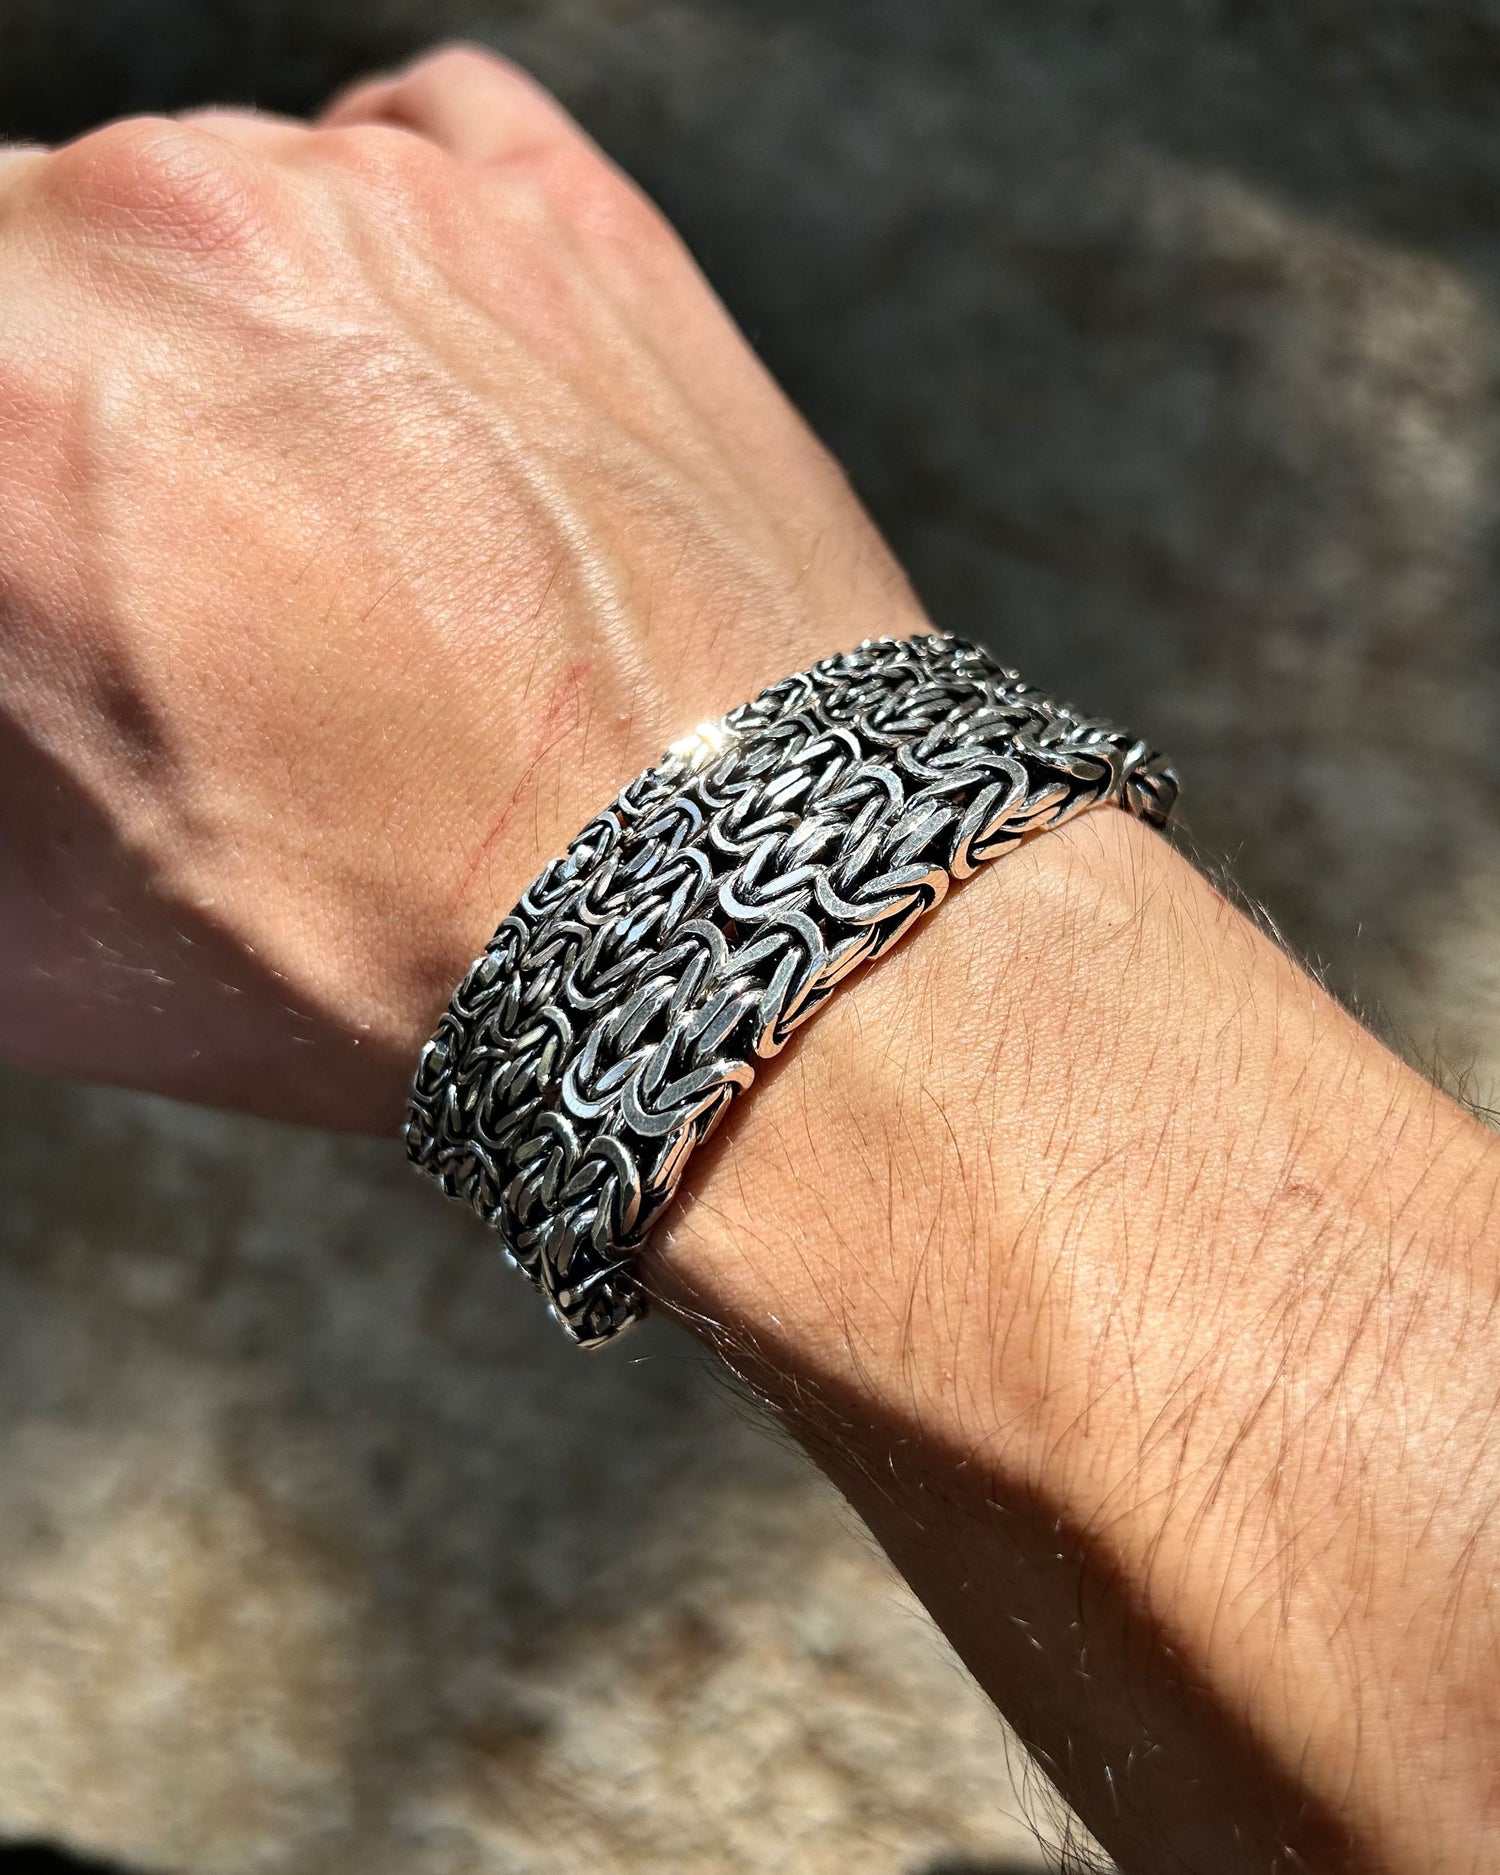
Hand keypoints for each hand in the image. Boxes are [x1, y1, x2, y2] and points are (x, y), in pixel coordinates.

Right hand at [0, 45, 921, 1128]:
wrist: (718, 928)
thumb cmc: (375, 950)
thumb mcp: (25, 929)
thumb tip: (17, 683)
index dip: (1, 503)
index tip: (40, 571)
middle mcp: (156, 236)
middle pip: (29, 267)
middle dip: (48, 407)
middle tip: (146, 568)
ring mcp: (376, 200)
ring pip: (197, 209)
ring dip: (210, 342)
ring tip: (312, 532)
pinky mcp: (554, 211)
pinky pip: (396, 150)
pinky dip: (376, 261)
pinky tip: (411, 404)